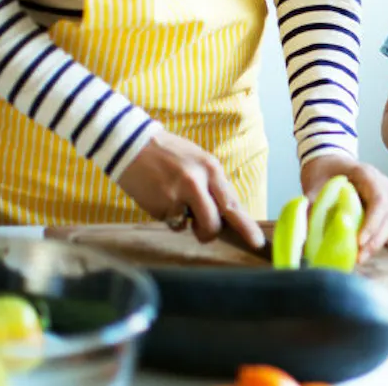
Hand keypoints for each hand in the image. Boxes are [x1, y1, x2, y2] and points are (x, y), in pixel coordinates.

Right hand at [117, 130, 264, 247]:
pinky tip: (159, 196)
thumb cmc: (169, 153)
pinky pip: (168, 221)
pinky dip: (166, 215)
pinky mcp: (156, 205)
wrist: (130, 144)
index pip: (233, 205)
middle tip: (202, 230)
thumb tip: (226, 214)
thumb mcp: (199, 161)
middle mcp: (196, 182)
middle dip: (209, 233)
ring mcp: (175, 195)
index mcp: (211, 169)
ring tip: (173, 199)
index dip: (246, 227)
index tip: (257, 242)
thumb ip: (213, 186)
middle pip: (212, 224)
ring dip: (183, 221)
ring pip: (187, 226)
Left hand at [301, 154, 387, 262]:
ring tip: (359, 260)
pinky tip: (360, 253)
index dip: (372, 222)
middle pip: (387, 215)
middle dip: (375, 239)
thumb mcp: (314, 183)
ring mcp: (383, 196)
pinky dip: (372, 241)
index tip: (359, 241)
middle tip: (359, 257)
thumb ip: (311, 204)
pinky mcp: (379, 209)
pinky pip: (381, 227)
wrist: (328, 162)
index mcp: (367, 175)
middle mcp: (381, 185)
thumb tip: (304, 232)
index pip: (378, 200)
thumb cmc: (323, 169)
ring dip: (375, 243)